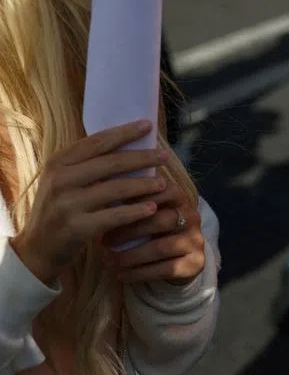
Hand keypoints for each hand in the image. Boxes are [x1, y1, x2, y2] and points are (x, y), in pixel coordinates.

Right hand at [9, 121, 166, 285]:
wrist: (36, 250)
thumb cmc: (60, 209)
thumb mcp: (64, 181)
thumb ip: (86, 164)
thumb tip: (128, 143)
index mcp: (58, 163)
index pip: (97, 142)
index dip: (125, 132)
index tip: (148, 125)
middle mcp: (60, 180)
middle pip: (111, 163)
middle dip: (142, 158)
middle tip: (165, 156)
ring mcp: (67, 204)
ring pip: (116, 188)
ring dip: (144, 185)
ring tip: (163, 183)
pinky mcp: (75, 228)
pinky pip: (114, 216)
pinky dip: (135, 211)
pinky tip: (152, 208)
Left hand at [102, 169, 205, 284]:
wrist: (180, 259)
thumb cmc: (154, 231)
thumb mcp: (148, 213)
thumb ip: (132, 201)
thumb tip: (100, 191)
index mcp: (181, 199)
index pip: (164, 190)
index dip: (137, 199)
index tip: (110, 210)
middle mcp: (193, 217)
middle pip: (161, 220)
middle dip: (129, 232)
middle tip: (104, 241)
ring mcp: (195, 241)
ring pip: (161, 247)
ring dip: (130, 255)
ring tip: (108, 260)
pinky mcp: (195, 263)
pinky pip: (164, 269)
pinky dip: (138, 273)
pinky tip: (120, 275)